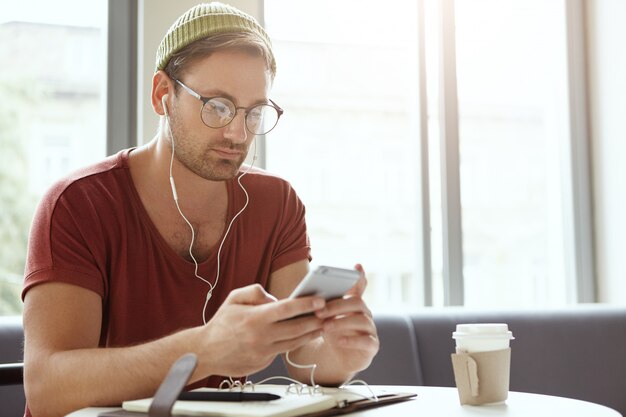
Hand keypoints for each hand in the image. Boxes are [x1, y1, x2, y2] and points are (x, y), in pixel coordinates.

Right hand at [200, 284, 325, 376]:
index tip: (319, 300)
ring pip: (294, 343)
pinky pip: (282, 351)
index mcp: (255, 318)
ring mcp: (263, 352)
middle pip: (296, 328)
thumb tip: (274, 297)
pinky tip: (305, 336)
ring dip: (311, 334)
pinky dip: (295, 343)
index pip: (286, 309)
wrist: (205, 352)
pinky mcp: (263, 363)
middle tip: (329, 314)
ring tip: (322, 325)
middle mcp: (261, 336)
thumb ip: (255, 291)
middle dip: (315, 320)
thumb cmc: (221, 323)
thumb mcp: (234, 298)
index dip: (305, 304)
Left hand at [315, 264, 378, 373]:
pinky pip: (367, 341)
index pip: (359, 287)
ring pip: (362, 320)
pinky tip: (339, 341)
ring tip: (325, 327)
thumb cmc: (330, 332)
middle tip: (319, 312)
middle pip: (356, 303)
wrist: (336, 357)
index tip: (357, 266)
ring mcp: (370, 329)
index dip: (360, 277)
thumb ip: (320, 304)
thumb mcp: (324, 317)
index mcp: (354, 303)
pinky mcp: (372, 346)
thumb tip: (306, 294)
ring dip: (342, 322)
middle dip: (337, 306)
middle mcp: (365, 313)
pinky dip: (352, 340)